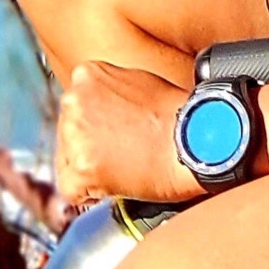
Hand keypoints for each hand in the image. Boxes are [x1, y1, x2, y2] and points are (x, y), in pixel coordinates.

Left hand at [55, 61, 200, 206]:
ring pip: (69, 162)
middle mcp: (73, 101)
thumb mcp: (141, 82)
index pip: (78, 106)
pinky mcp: (78, 171)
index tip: (119, 134)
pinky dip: (95, 194)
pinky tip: (121, 183)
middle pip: (70, 133)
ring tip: (129, 166)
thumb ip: (112, 91)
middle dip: (92, 145)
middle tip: (126, 152)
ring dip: (93, 169)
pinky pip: (74, 191)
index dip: (99, 125)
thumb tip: (105, 110)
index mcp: (86, 75)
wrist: (198, 142)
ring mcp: (73, 136)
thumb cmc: (182, 115)